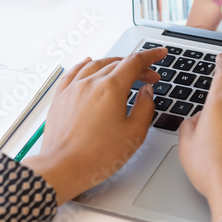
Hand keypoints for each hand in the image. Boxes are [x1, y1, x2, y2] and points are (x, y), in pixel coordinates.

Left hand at [22, 47, 165, 204]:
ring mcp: (73, 88)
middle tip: (149, 76)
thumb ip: (145, 108)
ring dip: (114, 64)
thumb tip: (147, 92)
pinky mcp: (61, 97)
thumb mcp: (133, 134)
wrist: (63, 168)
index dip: (151, 56)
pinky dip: (86, 64)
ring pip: (96, 64)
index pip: (135, 62)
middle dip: (137, 66)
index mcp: (110, 89)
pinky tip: (88, 62)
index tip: (160, 54)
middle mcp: (90, 83)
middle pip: (117, 63)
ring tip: (125, 71)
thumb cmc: (96, 156)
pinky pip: (74, 71)